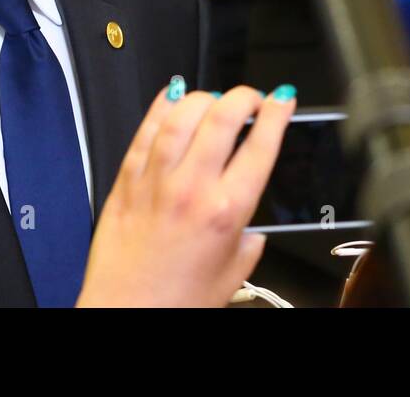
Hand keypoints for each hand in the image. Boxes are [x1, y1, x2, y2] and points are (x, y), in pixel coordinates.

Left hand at [76, 82, 295, 307]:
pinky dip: (162, 107)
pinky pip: (146, 130)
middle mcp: (192, 188)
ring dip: (204, 97)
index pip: (260, 146)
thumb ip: (249, 242)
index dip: (276, 113)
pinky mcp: (127, 179)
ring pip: (183, 115)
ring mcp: (156, 180)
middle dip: (244, 96)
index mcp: (226, 212)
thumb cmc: (175, 301)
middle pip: (223, 117)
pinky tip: (172, 97)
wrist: (126, 314)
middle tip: (252, 98)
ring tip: (215, 98)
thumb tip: (253, 226)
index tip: (283, 100)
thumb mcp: (233, 274)